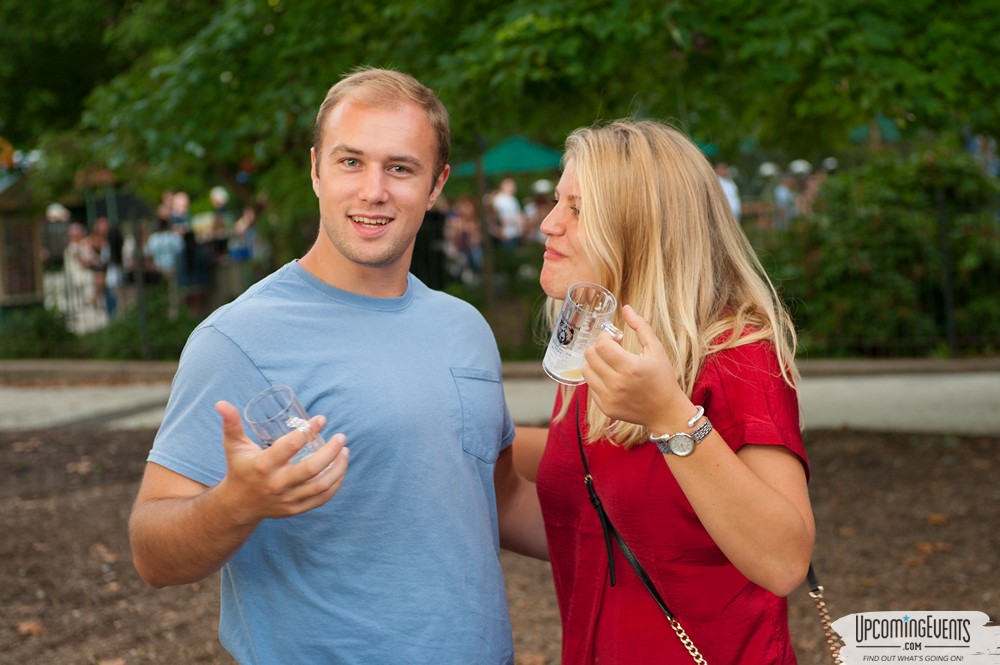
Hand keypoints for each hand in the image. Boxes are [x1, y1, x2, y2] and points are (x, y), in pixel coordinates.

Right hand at [214, 401, 349, 524]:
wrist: (238, 506)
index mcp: (263, 466)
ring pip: (321, 485)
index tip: (321, 419)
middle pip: (311, 469)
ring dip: (338, 467)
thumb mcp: (233, 446)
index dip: (308, 430)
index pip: (290, 446)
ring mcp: (287, 499)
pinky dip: (336, 484)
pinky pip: (322, 498)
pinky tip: (341, 469)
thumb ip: (231, 424)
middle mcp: (276, 485)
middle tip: (341, 437)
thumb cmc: (239, 469)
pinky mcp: (296, 509)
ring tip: (346, 450)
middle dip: (331, 451)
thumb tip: (221, 403)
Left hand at [582, 305, 690, 429]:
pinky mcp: (605, 408)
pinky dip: (597, 379)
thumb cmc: (662, 378)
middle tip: (612, 349)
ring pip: (586, 371)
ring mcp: (609, 398)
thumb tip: (625, 308)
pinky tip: (612, 379)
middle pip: (590, 356)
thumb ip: (641, 326)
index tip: (615, 338)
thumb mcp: (656, 349)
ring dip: (595, 363)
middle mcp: (617, 384)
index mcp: (630, 367)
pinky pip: (590, 387)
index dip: (605, 336)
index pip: (601, 344)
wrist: (666, 411)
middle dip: (598, 347)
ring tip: (610, 363)